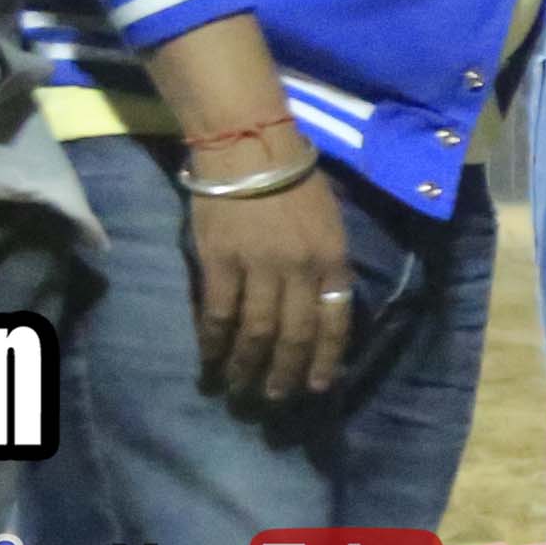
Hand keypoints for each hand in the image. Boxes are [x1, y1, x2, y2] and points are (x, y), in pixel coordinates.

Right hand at [184, 153, 359, 406]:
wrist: (248, 145)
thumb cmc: (293, 179)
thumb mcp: (331, 220)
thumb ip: (329, 263)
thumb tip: (325, 306)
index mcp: (332, 259)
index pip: (334, 322)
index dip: (324, 359)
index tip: (315, 387)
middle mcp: (300, 269)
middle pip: (294, 335)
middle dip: (285, 373)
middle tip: (274, 399)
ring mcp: (259, 267)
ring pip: (256, 333)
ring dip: (248, 367)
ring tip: (240, 389)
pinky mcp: (219, 262)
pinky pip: (218, 314)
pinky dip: (214, 342)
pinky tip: (210, 361)